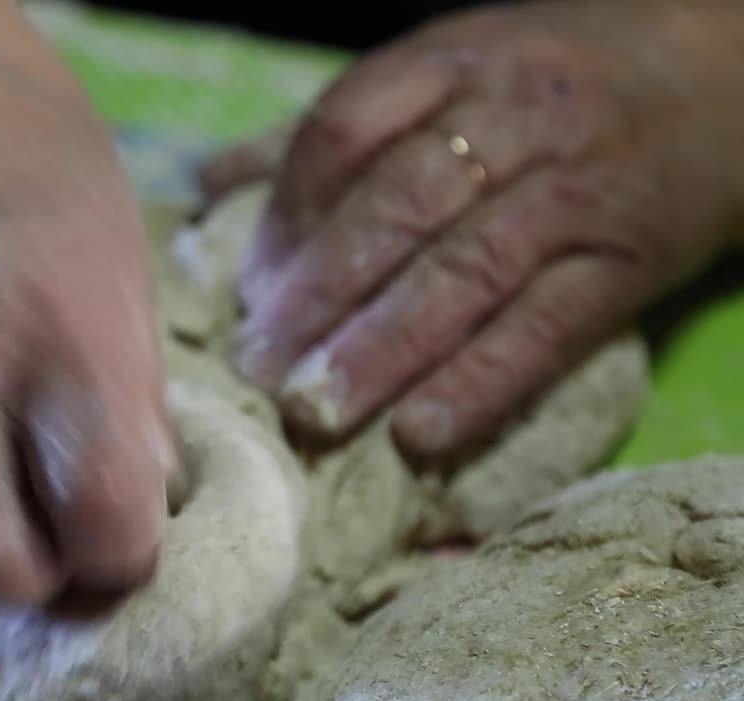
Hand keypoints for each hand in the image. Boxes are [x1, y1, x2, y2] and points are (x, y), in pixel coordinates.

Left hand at [214, 0, 743, 454]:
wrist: (715, 77)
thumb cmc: (545, 83)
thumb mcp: (445, 69)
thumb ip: (334, 125)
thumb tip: (213, 180)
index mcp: (453, 62)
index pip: (346, 128)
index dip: (288, 213)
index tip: (249, 288)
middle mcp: (515, 119)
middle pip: (403, 203)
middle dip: (323, 291)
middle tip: (260, 364)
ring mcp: (577, 190)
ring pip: (470, 270)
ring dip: (383, 348)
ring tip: (315, 409)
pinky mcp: (627, 263)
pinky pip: (548, 329)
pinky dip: (481, 383)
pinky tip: (418, 432)